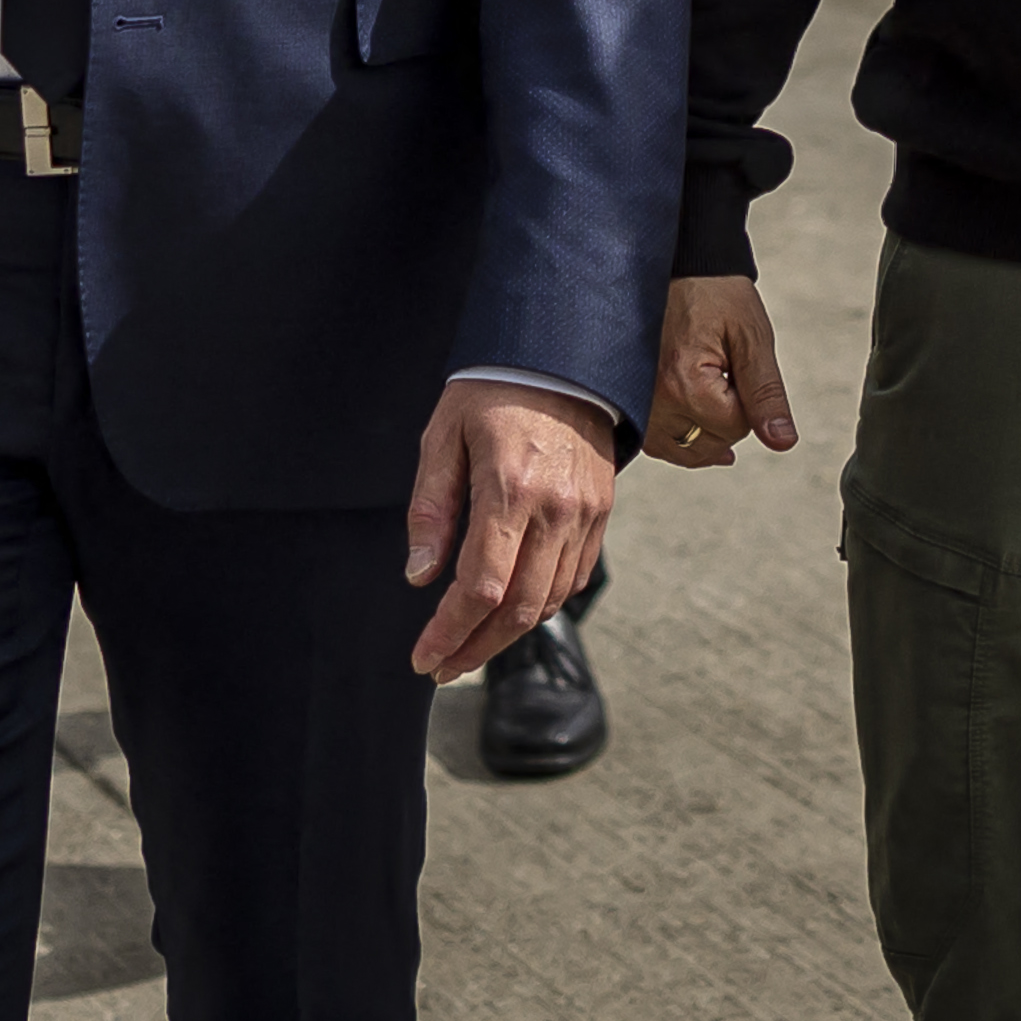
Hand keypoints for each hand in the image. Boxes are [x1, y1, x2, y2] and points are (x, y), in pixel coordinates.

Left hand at [404, 382, 618, 678]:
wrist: (563, 353)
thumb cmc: (493, 389)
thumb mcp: (443, 437)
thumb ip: (431, 509)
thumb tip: (419, 577)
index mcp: (510, 488)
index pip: (481, 587)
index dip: (450, 632)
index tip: (424, 657)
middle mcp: (555, 508)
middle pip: (519, 609)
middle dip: (476, 648)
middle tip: (443, 666)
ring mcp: (585, 513)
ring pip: (549, 600)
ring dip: (508, 634)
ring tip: (471, 644)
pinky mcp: (601, 511)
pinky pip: (575, 577)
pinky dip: (543, 604)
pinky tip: (513, 609)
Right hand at [652, 274, 798, 467]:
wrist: (682, 268)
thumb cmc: (717, 296)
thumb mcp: (752, 338)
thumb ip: (766, 394)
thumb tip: (782, 442)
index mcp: (684, 383)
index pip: (734, 428)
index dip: (750, 403)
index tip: (741, 368)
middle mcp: (652, 400)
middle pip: (709, 444)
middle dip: (728, 418)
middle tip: (725, 374)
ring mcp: (637, 404)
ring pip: (682, 450)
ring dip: (705, 435)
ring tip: (715, 398)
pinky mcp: (631, 402)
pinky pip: (656, 442)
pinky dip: (680, 438)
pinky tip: (698, 421)